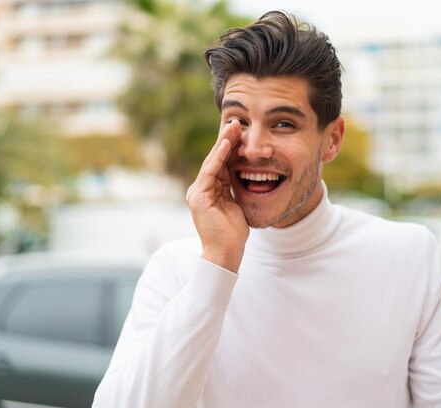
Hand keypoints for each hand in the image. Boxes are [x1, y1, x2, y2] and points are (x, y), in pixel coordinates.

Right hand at [186, 120, 248, 272]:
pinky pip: (211, 171)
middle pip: (215, 159)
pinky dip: (219, 157)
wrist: (226, 253)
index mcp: (209, 191)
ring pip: (212, 162)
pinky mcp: (199, 197)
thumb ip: (234, 188)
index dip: (230, 147)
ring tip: (233, 126)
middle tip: (235, 121)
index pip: (221, 164)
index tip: (240, 131)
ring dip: (223, 143)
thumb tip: (243, 173)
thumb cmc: (233, 233)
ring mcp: (197, 193)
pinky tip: (227, 143)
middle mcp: (200, 189)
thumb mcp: (236, 204)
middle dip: (226, 140)